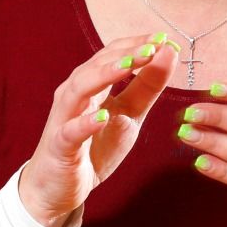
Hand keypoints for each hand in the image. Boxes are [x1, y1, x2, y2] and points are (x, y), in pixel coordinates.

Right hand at [18, 34, 177, 226]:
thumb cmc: (92, 147)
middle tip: (154, 46)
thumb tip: (168, 52)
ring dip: (104, 75)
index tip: (164, 38)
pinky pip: (70, 131)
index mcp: (91, 84)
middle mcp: (74, 94)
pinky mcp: (60, 146)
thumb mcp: (129, 115)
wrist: (58, 188)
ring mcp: (64, 118)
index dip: (136, 44)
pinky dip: (85, 123)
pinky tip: (102, 117)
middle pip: (96, 65)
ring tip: (129, 66)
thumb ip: (147, 87)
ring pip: (79, 89)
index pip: (112, 54)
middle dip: (125, 54)